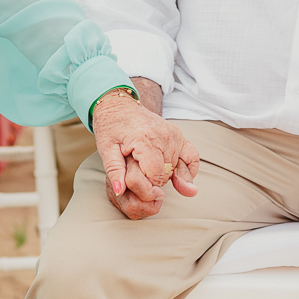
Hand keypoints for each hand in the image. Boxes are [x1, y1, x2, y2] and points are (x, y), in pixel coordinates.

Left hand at [92, 88, 197, 219]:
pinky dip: (188, 169)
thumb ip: (114, 172)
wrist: (119, 106)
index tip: (135, 188)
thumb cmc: (111, 128)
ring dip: (165, 176)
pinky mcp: (179, 134)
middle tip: (138, 175)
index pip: (155, 177)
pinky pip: (192, 157)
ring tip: (148, 170)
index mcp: (144, 140)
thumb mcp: (106, 150)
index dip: (146, 188)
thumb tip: (120, 191)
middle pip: (166, 175)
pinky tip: (179, 177)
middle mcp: (163, 136)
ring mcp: (174, 135)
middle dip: (152, 183)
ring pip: (176, 170)